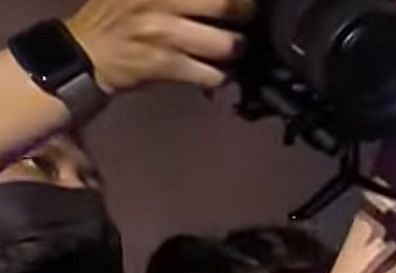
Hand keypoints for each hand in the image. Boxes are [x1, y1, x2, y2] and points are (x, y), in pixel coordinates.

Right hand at [64, 0, 253, 93]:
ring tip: (228, 51)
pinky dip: (220, 77)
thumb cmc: (121, 16)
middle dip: (245, 16)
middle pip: (228, 5)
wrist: (85, 51)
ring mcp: (163, 32)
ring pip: (227, 45)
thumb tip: (227, 1)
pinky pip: (213, 74)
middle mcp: (162, 0)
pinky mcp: (164, 64)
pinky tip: (213, 71)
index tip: (242, 3)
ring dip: (235, 52)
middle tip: (243, 22)